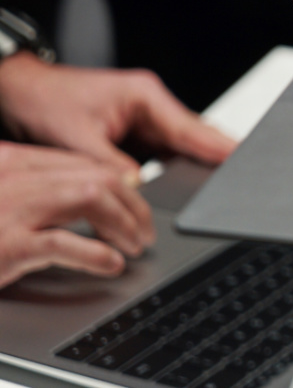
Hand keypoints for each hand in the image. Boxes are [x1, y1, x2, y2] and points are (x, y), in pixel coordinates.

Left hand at [0, 54, 235, 175]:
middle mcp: (150, 105)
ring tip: (215, 181)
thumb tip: (138, 191)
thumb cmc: (45, 101)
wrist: (20, 90)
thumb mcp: (76, 139)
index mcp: (145, 96)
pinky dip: (171, 166)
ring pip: (179, 146)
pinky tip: (180, 180)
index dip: (220, 146)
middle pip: (193, 136)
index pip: (191, 127)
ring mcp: (144, 118)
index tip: (245, 157)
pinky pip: (161, 152)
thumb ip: (112, 167)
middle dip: (214, 156)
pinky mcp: (135, 131)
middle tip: (240, 175)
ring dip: (192, 163)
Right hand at [0, 141, 155, 288]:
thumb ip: (33, 190)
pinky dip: (97, 254)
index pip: (80, 162)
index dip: (117, 181)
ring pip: (91, 198)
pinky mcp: (8, 245)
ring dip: (123, 222)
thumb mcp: (1, 199)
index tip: (134, 200)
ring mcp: (11, 209)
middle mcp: (13, 177)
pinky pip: (66, 244)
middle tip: (144, 227)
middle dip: (131, 202)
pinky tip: (111, 264)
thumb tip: (89, 194)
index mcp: (10, 162)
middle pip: (94, 176)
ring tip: (135, 244)